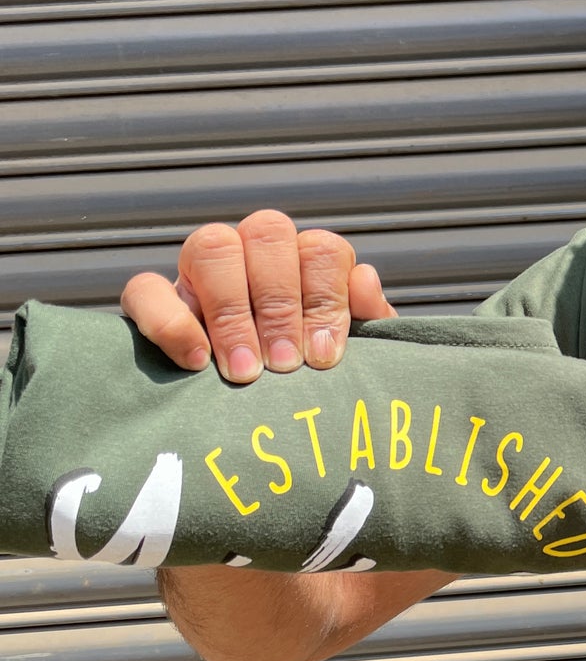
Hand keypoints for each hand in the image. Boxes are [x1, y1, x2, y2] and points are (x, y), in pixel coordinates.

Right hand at [121, 210, 394, 383]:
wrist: (264, 428)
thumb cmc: (313, 385)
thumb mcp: (350, 360)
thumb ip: (366, 321)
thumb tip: (364, 280)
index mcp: (305, 262)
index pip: (321, 249)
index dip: (325, 298)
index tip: (325, 356)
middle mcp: (253, 255)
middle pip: (267, 233)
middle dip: (280, 303)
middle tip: (285, 365)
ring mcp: (200, 275)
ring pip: (210, 245)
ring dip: (232, 311)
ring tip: (246, 373)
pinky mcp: (153, 305)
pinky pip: (145, 289)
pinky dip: (169, 321)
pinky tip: (195, 362)